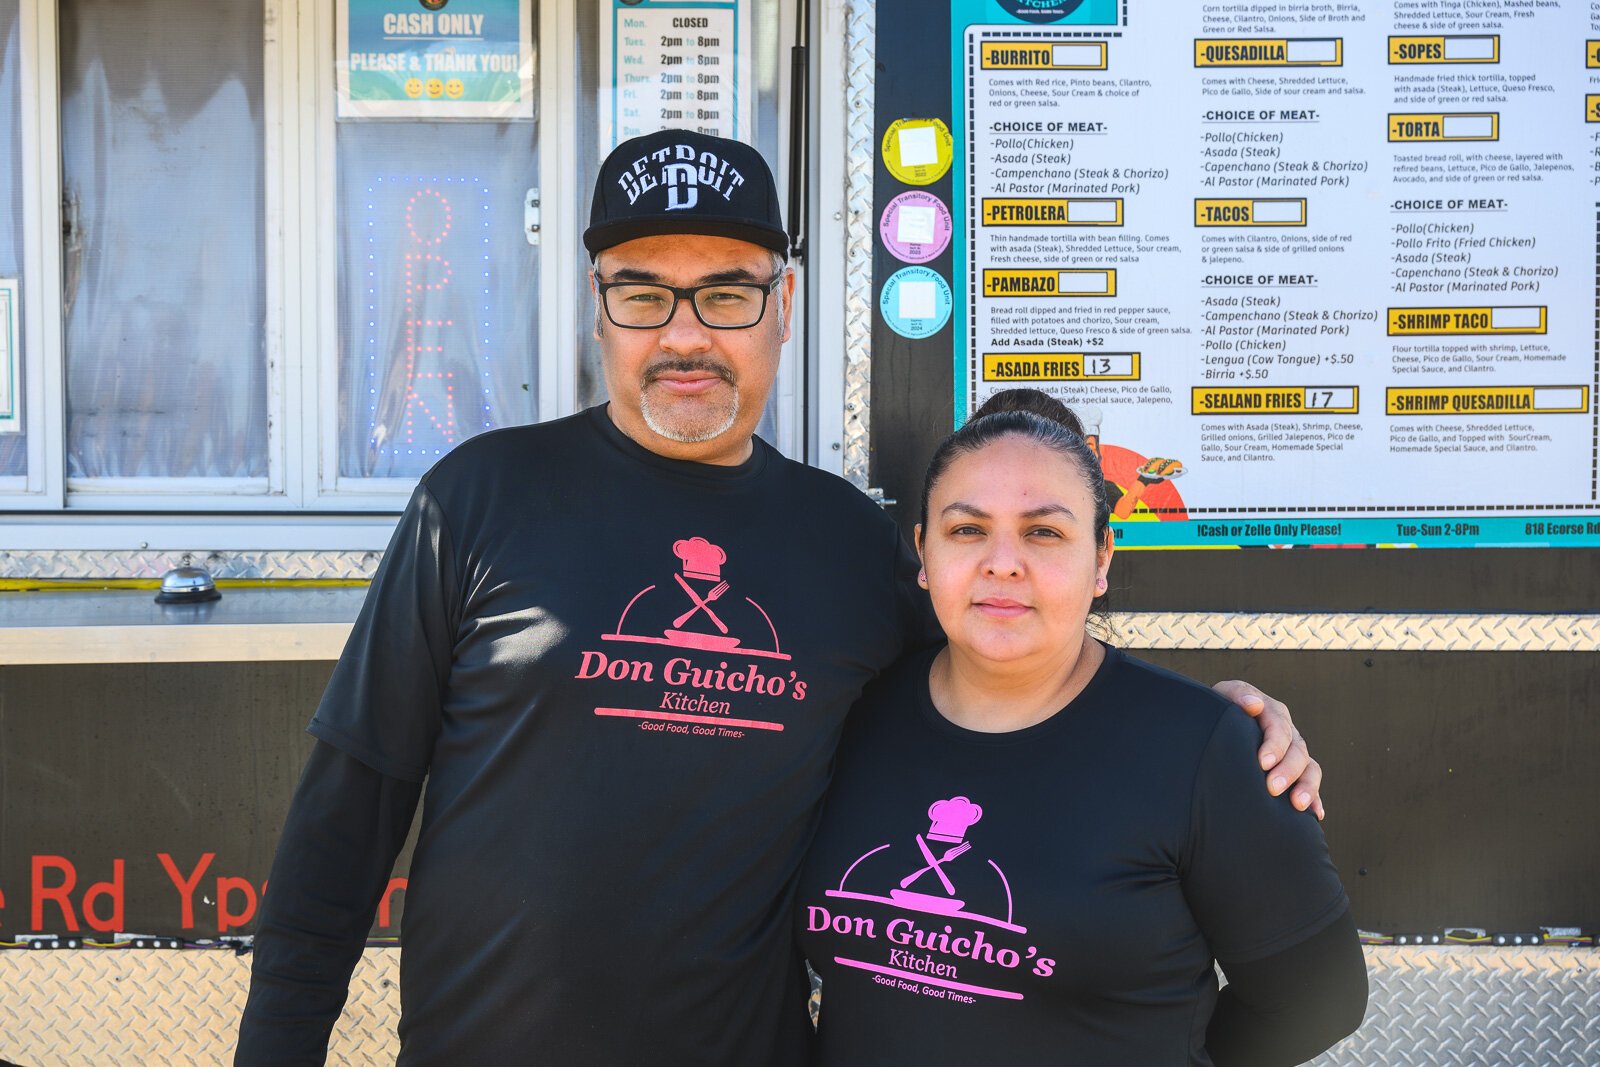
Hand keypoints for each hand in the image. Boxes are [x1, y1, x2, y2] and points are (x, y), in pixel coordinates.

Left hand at [1212, 680, 1323, 819]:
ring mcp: (1293, 751)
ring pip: (1310, 767)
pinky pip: (1310, 784)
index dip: (1274, 745)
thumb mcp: (1223, 698)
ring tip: (1298, 805)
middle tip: (1272, 788)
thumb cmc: (1218, 712)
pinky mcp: (1296, 770)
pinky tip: (1314, 814)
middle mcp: (1286, 731)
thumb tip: (1254, 704)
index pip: (1278, 726)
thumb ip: (1237, 696)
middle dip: (1287, 770)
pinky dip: (1314, 798)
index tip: (1262, 763)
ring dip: (1307, 786)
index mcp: (1271, 711)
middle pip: (1296, 750)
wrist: (1218, 727)